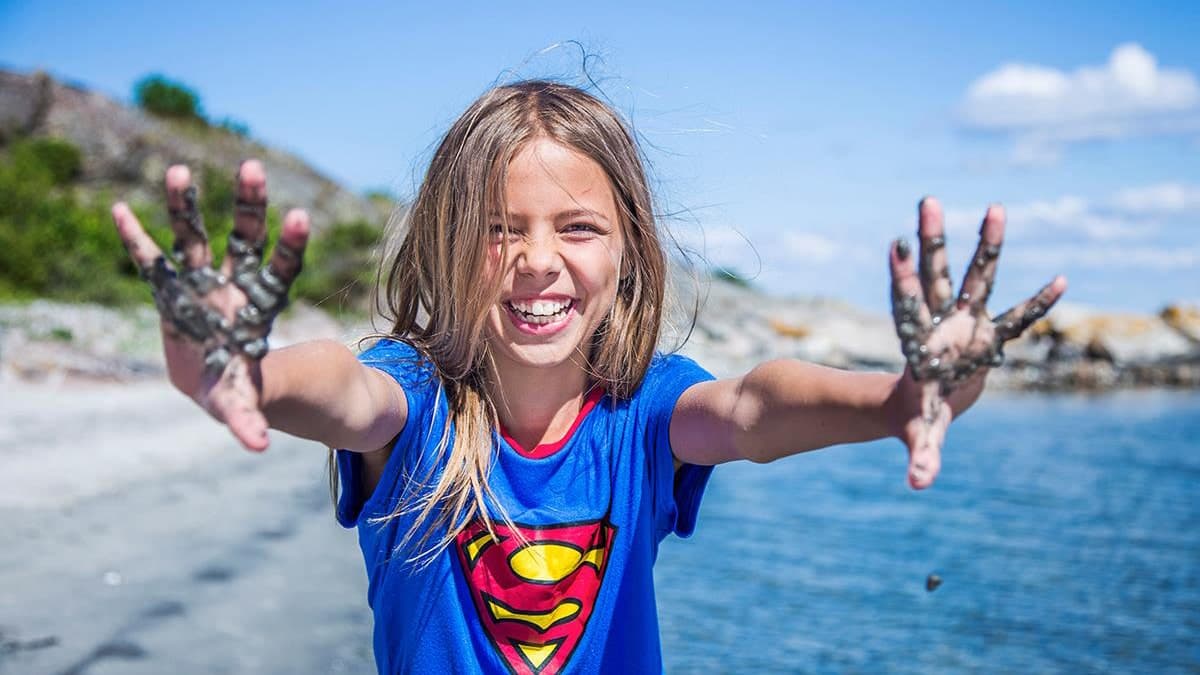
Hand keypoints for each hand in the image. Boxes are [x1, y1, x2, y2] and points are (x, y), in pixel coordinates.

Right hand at [111, 160, 309, 450]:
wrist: (215, 381)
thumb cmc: (236, 389)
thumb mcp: (242, 403)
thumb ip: (247, 417)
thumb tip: (255, 445)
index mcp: (258, 309)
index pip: (281, 270)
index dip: (290, 246)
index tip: (301, 216)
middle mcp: (232, 287)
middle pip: (244, 239)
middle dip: (248, 205)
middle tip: (252, 166)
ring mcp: (200, 284)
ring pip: (195, 238)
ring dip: (186, 207)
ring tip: (179, 170)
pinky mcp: (169, 291)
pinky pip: (150, 261)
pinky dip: (135, 239)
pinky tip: (118, 209)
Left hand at [887, 197, 1066, 488]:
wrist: (918, 406)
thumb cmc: (913, 418)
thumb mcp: (919, 434)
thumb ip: (922, 455)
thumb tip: (919, 484)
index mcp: (920, 343)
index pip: (908, 305)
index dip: (903, 278)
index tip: (896, 245)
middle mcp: (941, 323)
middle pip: (936, 276)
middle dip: (932, 240)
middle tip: (928, 200)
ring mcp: (965, 323)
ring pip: (974, 278)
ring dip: (986, 245)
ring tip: (997, 206)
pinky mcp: (987, 333)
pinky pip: (1019, 317)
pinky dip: (1039, 304)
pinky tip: (1062, 281)